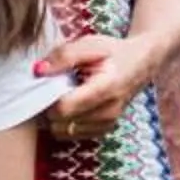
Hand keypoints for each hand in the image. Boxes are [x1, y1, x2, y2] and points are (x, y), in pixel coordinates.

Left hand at [39, 34, 153, 139]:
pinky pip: (70, 134)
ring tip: (66, 94)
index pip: (63, 108)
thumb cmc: (113, 52)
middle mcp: (108, 112)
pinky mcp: (103, 131)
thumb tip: (38, 71)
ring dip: (57, 116)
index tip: (49, 82)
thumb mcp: (90, 44)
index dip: (48, 96)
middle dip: (50, 105)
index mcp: (106, 88)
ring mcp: (107, 125)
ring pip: (62, 131)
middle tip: (56, 87)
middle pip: (60, 122)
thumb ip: (64, 56)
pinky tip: (73, 104)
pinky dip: (66, 122)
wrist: (140, 65)